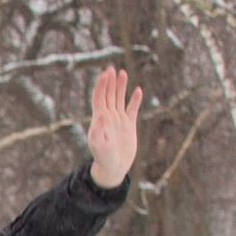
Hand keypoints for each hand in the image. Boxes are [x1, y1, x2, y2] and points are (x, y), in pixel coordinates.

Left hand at [86, 65, 142, 189]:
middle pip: (109, 95)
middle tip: (111, 67)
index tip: (105, 74)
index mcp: (100, 119)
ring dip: (121, 86)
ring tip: (123, 73)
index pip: (100, 98)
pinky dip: (135, 100)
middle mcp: (109, 117)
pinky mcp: (129, 126)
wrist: (113, 167)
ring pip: (120, 99)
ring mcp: (119, 120)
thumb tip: (99, 116)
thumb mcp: (98, 145)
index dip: (102, 86)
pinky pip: (132, 110)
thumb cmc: (103, 158)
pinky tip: (138, 91)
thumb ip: (98, 131)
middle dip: (110, 81)